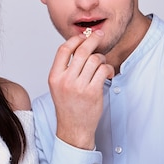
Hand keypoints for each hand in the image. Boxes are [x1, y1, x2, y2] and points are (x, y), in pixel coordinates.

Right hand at [49, 30, 113, 148]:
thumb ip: (65, 68)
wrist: (73, 128)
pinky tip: (108, 73)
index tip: (84, 36)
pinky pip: (104, 70)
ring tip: (102, 64)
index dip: (75, 39)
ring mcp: (79, 87)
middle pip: (81, 50)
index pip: (64, 49)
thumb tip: (79, 45)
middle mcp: (65, 80)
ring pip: (95, 59)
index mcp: (54, 76)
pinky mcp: (93, 92)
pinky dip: (108, 69)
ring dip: (102, 58)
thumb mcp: (58, 85)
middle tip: (100, 35)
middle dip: (93, 39)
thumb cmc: (68, 106)